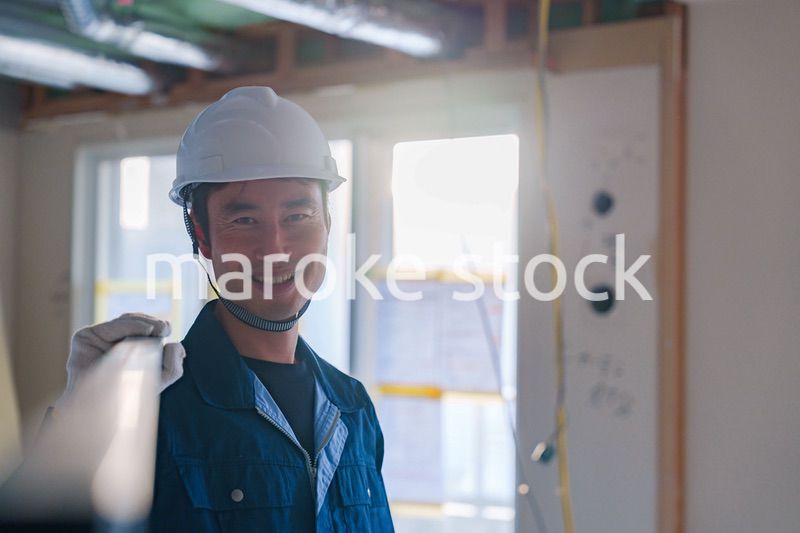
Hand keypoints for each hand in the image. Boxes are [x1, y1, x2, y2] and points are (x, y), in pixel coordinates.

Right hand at [57, 313, 185, 404]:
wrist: (102, 411)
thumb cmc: (129, 398)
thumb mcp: (158, 381)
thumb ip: (173, 366)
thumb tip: (177, 346)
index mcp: (125, 349)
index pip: (142, 330)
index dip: (156, 326)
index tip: (168, 329)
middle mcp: (109, 343)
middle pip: (134, 322)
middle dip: (152, 323)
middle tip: (165, 328)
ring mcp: (96, 339)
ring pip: (124, 320)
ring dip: (144, 323)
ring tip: (157, 330)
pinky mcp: (84, 337)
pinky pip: (110, 326)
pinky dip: (131, 326)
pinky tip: (146, 331)